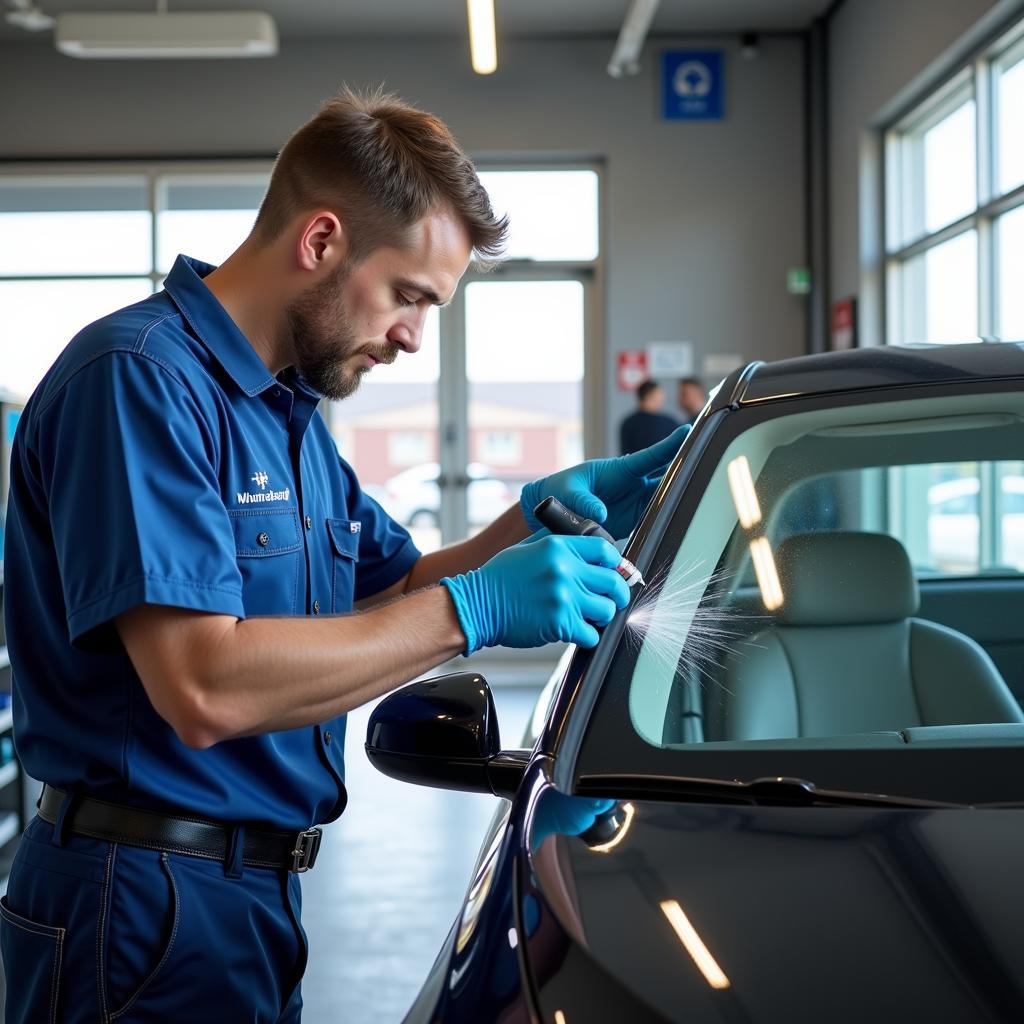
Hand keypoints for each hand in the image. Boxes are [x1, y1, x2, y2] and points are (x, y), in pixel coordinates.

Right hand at [441, 535, 630, 653]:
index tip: (615, 573)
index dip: (615, 564)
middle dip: (618, 593)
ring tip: (589, 616)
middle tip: (612, 599)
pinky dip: (587, 637)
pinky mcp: (560, 623)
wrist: (476, 606)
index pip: (605, 551)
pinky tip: (576, 631)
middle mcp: (565, 569)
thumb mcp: (527, 548)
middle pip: (613, 582)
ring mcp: (564, 597)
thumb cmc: (498, 579)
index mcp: (558, 547)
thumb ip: (556, 543)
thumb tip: (584, 543)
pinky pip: (592, 634)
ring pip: (607, 610)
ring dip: (602, 616)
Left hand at [519, 424, 689, 538]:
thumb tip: (600, 515)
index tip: (689, 432)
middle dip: (686, 472)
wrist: (550, 511)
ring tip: (701, 499)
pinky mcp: (633, 521)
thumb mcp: (567, 492)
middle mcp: (633, 484)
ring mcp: (635, 503)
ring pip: (666, 500)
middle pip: (666, 477)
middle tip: (710, 466)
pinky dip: (666, 523)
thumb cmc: (557, 491)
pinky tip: (680, 525)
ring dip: (678, 501)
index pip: (650, 456)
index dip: (670, 446)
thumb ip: (582, 501)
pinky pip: (655, 521)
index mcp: (620, 469)